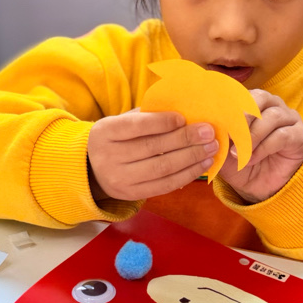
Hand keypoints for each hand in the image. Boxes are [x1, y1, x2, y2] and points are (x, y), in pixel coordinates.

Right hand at [88, 110, 217, 202]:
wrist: (91, 169)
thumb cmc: (115, 138)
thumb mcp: (120, 121)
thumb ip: (146, 115)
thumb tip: (182, 108)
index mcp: (106, 132)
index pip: (136, 126)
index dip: (162, 122)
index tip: (184, 117)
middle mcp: (109, 157)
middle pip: (152, 147)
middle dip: (185, 139)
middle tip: (208, 132)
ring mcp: (120, 179)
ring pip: (162, 168)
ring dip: (191, 158)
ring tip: (211, 148)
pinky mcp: (132, 194)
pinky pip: (164, 185)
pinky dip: (187, 174)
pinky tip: (202, 164)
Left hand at [218, 90, 302, 203]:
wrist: (257, 187)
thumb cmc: (239, 162)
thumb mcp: (223, 148)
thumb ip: (218, 134)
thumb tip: (208, 124)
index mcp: (252, 101)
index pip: (242, 92)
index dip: (229, 106)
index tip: (217, 124)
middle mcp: (273, 105)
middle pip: (260, 97)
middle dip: (243, 115)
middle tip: (230, 134)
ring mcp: (290, 118)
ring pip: (272, 116)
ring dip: (252, 136)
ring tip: (238, 153)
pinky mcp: (300, 135)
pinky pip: (282, 135)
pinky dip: (263, 148)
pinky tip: (251, 159)